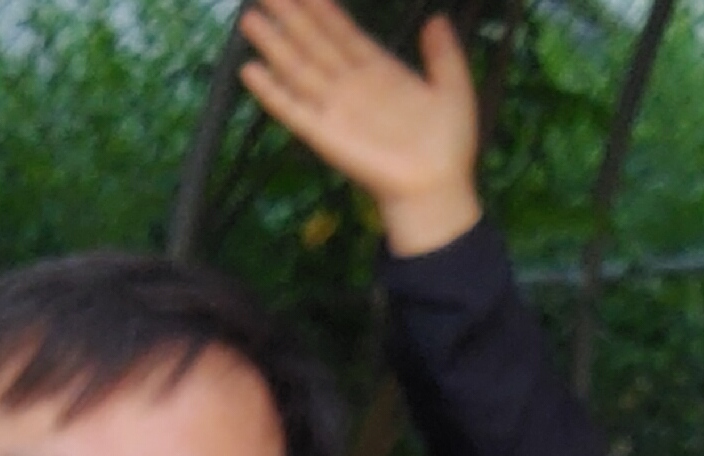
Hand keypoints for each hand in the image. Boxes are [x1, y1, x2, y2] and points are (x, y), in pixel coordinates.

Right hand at [239, 0, 482, 256]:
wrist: (437, 189)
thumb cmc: (448, 144)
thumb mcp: (454, 90)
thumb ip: (444, 54)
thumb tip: (436, 18)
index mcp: (379, 70)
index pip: (343, 32)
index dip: (323, 9)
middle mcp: (351, 84)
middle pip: (314, 42)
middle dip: (291, 15)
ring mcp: (335, 108)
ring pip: (298, 68)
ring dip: (274, 44)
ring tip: (250, 19)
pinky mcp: (324, 135)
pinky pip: (292, 110)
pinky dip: (271, 92)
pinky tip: (250, 71)